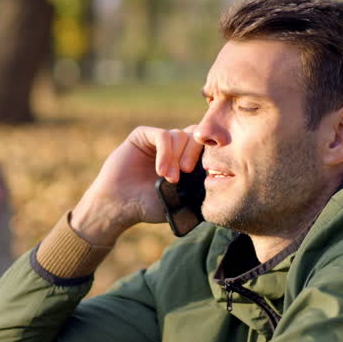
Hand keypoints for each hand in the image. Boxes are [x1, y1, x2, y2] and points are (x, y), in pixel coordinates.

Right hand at [70, 125, 202, 244]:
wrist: (119, 205)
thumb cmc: (148, 206)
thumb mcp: (180, 200)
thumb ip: (198, 188)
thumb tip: (223, 180)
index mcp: (185, 160)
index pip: (205, 147)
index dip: (208, 156)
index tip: (205, 173)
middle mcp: (174, 147)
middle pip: (195, 136)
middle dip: (194, 153)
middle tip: (187, 172)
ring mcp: (158, 140)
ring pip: (179, 135)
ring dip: (176, 157)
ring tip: (169, 178)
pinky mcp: (143, 136)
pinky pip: (162, 135)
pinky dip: (165, 152)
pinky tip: (161, 170)